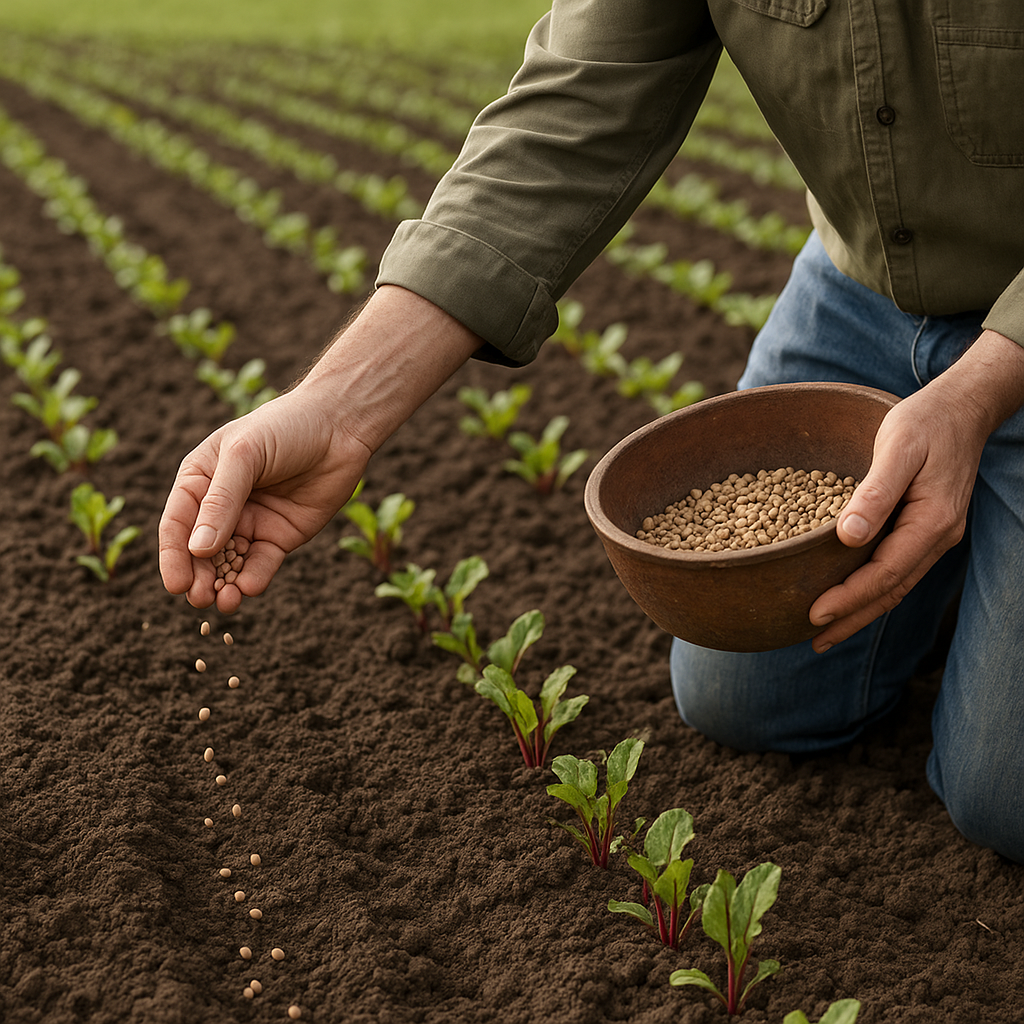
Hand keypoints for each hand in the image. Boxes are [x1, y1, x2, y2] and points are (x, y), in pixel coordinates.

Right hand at [158, 285, 482, 611]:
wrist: (340, 427)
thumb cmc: (285, 428)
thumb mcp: (246, 457)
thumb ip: (222, 501)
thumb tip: (198, 550)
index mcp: (200, 480)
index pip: (177, 523)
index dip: (173, 555)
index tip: (176, 584)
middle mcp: (221, 506)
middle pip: (200, 551)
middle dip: (198, 577)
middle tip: (199, 600)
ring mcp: (250, 523)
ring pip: (229, 563)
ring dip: (223, 584)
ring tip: (224, 602)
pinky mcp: (279, 536)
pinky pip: (261, 564)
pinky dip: (254, 579)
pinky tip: (250, 588)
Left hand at [808, 329, 1023, 651]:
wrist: (961, 408)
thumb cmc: (925, 422)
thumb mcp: (898, 448)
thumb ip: (875, 492)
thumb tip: (848, 536)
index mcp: (932, 522)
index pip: (885, 573)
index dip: (849, 597)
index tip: (814, 614)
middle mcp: (937, 537)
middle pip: (891, 591)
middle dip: (853, 618)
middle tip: (814, 639)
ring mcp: (933, 535)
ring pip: (895, 585)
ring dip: (862, 610)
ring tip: (826, 631)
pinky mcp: (924, 528)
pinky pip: (897, 568)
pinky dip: (873, 588)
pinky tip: (849, 594)